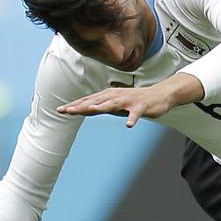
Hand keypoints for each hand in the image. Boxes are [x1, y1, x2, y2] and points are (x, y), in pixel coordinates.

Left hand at [57, 85, 176, 127]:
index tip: (60, 110)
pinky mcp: (141, 107)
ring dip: (102, 107)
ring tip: (91, 110)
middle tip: (67, 110)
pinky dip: (132, 118)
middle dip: (82, 106)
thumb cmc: (136, 101)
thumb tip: (84, 109)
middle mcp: (116, 96)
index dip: (75, 105)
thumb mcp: (116, 104)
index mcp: (109, 96)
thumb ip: (101, 106)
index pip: (89, 100)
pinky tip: (129, 125)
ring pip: (113, 104)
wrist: (160, 95)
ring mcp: (129, 101)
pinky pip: (136, 114)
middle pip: (96, 101)